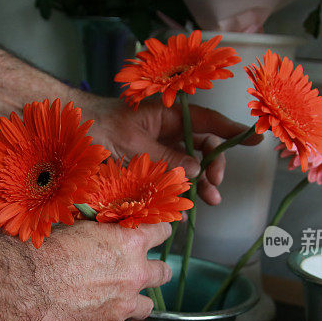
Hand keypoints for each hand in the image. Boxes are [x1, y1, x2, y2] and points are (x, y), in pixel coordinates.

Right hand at [23, 221, 171, 320]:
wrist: (28, 284)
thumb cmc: (47, 253)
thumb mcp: (79, 227)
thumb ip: (101, 233)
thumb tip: (103, 230)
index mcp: (129, 242)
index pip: (160, 232)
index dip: (159, 234)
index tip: (158, 235)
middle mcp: (134, 273)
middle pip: (162, 273)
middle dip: (156, 271)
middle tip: (145, 271)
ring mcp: (124, 302)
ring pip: (147, 305)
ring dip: (137, 301)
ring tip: (122, 299)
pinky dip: (109, 316)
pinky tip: (92, 310)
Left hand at [81, 95, 262, 204]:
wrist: (67, 138)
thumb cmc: (96, 130)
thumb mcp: (133, 144)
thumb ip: (165, 158)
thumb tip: (196, 170)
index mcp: (166, 115)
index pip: (206, 121)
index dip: (231, 130)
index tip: (255, 139)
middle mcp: (166, 130)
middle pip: (202, 147)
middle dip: (213, 167)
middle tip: (214, 188)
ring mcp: (157, 148)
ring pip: (190, 165)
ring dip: (201, 183)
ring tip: (208, 201)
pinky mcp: (148, 166)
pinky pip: (172, 177)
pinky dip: (181, 190)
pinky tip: (185, 205)